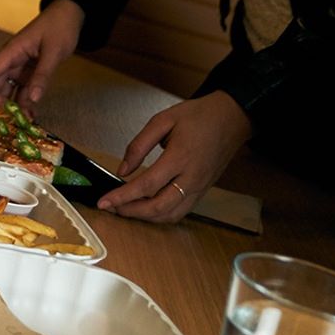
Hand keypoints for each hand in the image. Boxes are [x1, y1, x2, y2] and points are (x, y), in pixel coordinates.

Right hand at [0, 0, 83, 111]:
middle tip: (3, 122)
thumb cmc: (59, 26)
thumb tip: (32, 99)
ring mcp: (22, 66)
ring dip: (12, 105)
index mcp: (13, 51)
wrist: (70, 15)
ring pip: (10, 88)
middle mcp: (13, 59)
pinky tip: (29, 115)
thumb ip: (42, 75)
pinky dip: (25, 102)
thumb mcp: (53, 51)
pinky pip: (24, 89)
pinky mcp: (31, 71)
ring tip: (18, 124)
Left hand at [95, 91, 251, 222]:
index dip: (122, 196)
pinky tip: (147, 208)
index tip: (103, 202)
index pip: (146, 185)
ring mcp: (199, 188)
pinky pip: (181, 212)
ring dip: (145, 217)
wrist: (231, 119)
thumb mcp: (163, 120)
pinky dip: (161, 216)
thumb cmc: (198, 116)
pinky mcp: (203, 191)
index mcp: (179, 157)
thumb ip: (139, 145)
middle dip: (130, 212)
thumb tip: (122, 169)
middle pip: (158, 207)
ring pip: (170, 215)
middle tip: (110, 208)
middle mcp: (191, 178)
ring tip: (124, 209)